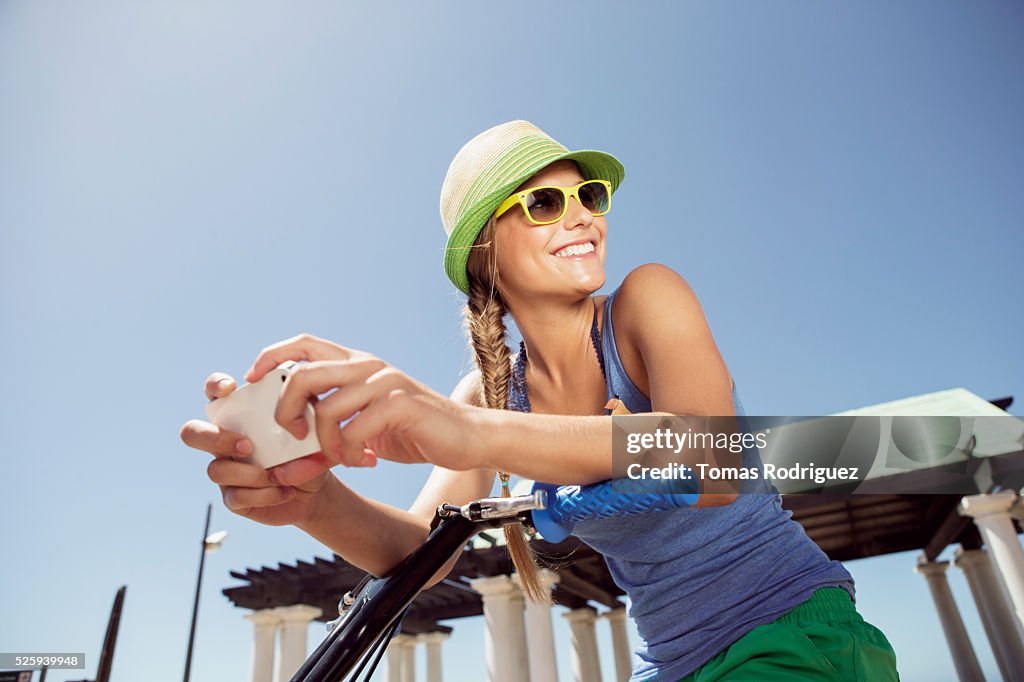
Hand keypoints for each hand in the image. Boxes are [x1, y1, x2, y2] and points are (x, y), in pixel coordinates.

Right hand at [179, 371, 334, 525]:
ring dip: (251, 474)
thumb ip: (304, 418)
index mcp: (240, 415)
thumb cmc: (309, 450)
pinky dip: (264, 494)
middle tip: (248, 445)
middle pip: (192, 432)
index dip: (215, 385)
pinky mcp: (233, 497)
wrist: (315, 488)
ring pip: (216, 470)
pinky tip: (285, 491)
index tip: (230, 388)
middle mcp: (225, 440)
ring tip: (280, 476)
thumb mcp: (312, 430)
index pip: (214, 391)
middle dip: (215, 438)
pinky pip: (236, 496)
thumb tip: (296, 423)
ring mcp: (226, 469)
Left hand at [245, 333, 480, 479]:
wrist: (466, 438)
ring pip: (325, 408)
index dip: (272, 356)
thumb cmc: (412, 432)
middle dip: (284, 409)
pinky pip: (354, 431)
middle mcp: (367, 366)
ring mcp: (384, 382)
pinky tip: (365, 462)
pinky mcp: (400, 404)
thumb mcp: (364, 427)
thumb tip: (289, 457)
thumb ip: (330, 428)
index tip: (252, 380)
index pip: (304, 344)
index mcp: (356, 364)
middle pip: (302, 373)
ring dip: (323, 444)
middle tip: (291, 436)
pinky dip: (350, 454)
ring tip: (339, 459)